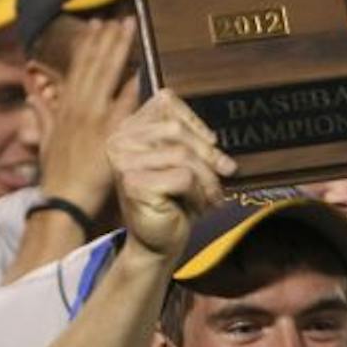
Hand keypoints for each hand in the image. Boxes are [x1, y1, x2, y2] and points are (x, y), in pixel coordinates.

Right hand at [37, 17, 141, 219]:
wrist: (63, 201)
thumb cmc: (55, 175)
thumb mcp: (43, 141)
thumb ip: (41, 116)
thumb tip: (32, 94)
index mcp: (63, 109)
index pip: (77, 69)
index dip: (88, 45)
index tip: (96, 26)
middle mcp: (77, 108)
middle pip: (94, 66)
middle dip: (107, 40)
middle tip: (120, 18)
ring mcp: (93, 119)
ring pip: (106, 76)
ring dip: (118, 51)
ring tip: (128, 29)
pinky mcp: (108, 134)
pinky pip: (123, 106)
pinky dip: (132, 87)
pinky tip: (141, 69)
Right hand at [106, 91, 234, 261]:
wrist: (157, 243)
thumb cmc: (171, 202)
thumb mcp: (181, 162)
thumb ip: (189, 139)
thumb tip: (213, 139)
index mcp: (128, 128)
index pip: (165, 102)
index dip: (194, 120)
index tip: (212, 142)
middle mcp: (120, 141)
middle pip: (176, 129)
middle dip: (207, 153)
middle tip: (225, 172)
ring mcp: (124, 162)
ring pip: (182, 154)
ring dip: (206, 178)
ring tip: (211, 195)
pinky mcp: (135, 183)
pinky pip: (183, 177)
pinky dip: (198, 193)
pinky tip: (197, 206)